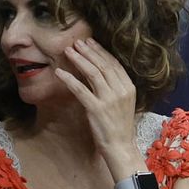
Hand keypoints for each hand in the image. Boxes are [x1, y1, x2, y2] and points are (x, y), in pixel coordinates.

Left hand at [55, 38, 139, 180]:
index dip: (100, 51)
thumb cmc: (119, 127)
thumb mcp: (122, 103)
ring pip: (92, 73)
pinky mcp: (96, 109)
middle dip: (88, 51)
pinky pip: (80, 89)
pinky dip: (69, 79)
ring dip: (79, 59)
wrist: (120, 147)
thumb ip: (114, 87)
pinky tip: (60, 72)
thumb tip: (100, 73)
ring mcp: (109, 99)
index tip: (90, 42)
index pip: (114, 63)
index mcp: (129, 87)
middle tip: (76, 42)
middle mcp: (120, 90)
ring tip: (68, 51)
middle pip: (103, 65)